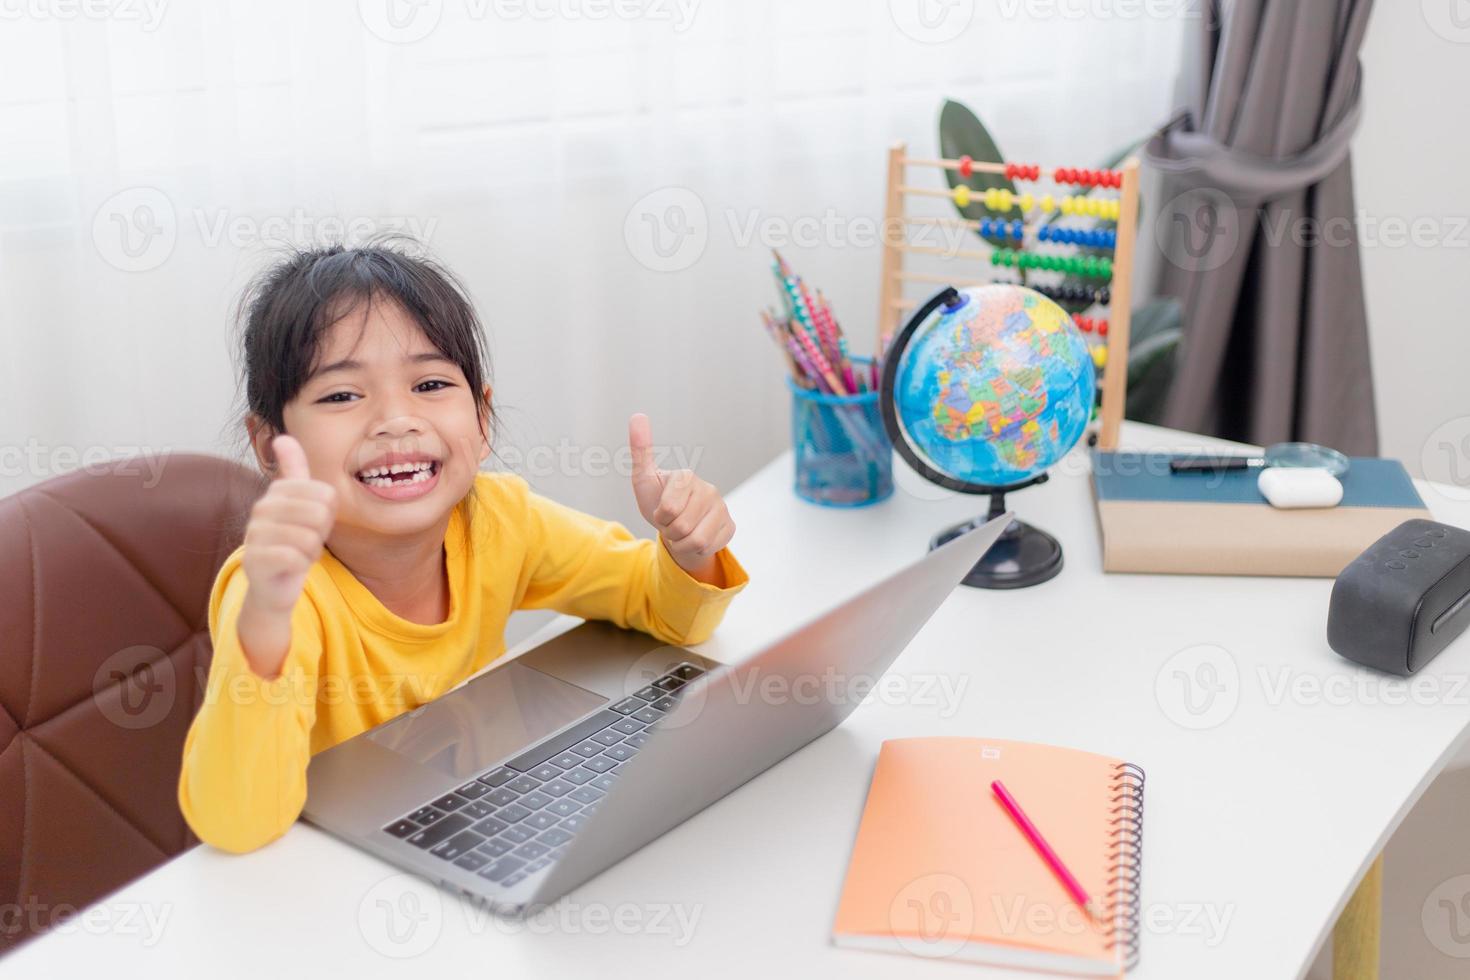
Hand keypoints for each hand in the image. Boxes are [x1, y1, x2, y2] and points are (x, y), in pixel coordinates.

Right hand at [241, 434, 337, 615]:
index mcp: (277, 491)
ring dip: (311, 552)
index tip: (313, 523)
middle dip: (320, 534)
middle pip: (319, 515)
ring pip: (309, 538)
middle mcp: (261, 508)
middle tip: (306, 541)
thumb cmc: (293, 541)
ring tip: (296, 552)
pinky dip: (301, 566)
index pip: (326, 495)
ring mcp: (254, 533)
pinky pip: (296, 558)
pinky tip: (290, 566)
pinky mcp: (254, 560)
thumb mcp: (300, 504)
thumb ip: (294, 471)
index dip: (328, 514)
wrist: (274, 584)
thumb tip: (283, 437)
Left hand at [628, 413, 734, 578]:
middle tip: (672, 522)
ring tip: (682, 531)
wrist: (675, 526)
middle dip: (670, 531)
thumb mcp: (644, 478)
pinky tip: (696, 536)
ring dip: (682, 542)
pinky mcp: (730, 526)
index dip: (660, 517)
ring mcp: (722, 508)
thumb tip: (637, 415)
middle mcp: (709, 489)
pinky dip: (696, 549)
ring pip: (696, 540)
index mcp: (687, 477)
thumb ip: (641, 449)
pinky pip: (708, 547)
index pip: (667, 511)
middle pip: (681, 527)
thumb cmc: (657, 500)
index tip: (661, 509)